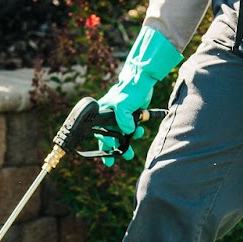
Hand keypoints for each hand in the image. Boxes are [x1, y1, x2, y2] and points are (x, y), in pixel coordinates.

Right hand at [95, 26, 181, 166]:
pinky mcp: (130, 115)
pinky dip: (134, 133)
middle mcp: (109, 115)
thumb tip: (127, 132)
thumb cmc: (130, 90)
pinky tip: (139, 132)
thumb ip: (123, 120)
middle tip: (113, 161)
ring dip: (126, 142)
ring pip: (120, 134)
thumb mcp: (123, 105)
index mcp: (102, 112)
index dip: (105, 144)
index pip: (100, 132)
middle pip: (108, 135)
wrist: (142, 80)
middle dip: (112, 149)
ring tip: (131, 152)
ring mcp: (120, 115)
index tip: (110, 154)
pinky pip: (130, 128)